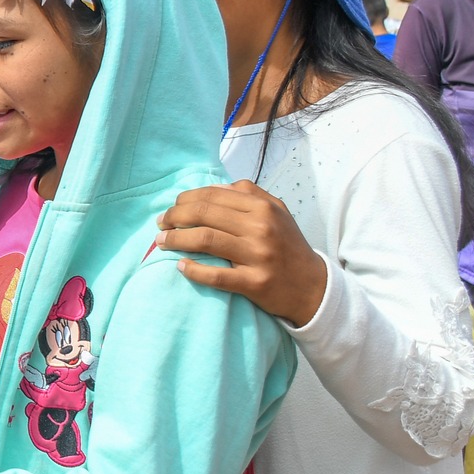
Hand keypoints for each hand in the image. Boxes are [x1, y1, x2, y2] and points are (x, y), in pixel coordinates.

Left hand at [158, 180, 327, 326]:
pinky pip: (216, 275)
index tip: (170, 209)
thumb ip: (247, 194)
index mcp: (262, 207)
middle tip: (160, 224)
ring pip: (205, 240)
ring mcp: (258, 255)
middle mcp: (260, 227)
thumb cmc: (286, 245)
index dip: (184, 201)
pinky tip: (180, 266)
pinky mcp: (254, 282)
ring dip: (175, 240)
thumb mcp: (275, 212)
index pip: (211, 196)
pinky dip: (193, 270)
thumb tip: (212, 187)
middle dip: (174, 217)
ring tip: (161, 242)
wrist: (313, 286)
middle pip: (203, 214)